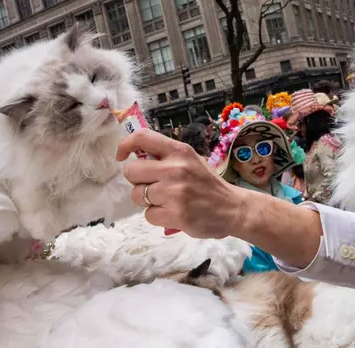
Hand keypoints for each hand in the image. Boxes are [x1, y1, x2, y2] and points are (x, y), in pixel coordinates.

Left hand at [117, 130, 244, 238]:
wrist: (233, 208)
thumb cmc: (208, 184)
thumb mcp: (192, 160)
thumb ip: (167, 157)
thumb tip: (135, 155)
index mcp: (180, 151)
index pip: (143, 138)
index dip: (126, 145)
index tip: (122, 156)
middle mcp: (175, 168)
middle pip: (131, 171)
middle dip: (137, 181)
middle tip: (153, 186)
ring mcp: (174, 192)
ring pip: (137, 195)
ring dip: (147, 201)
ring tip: (166, 201)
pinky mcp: (174, 214)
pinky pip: (148, 215)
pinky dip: (157, 216)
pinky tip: (173, 213)